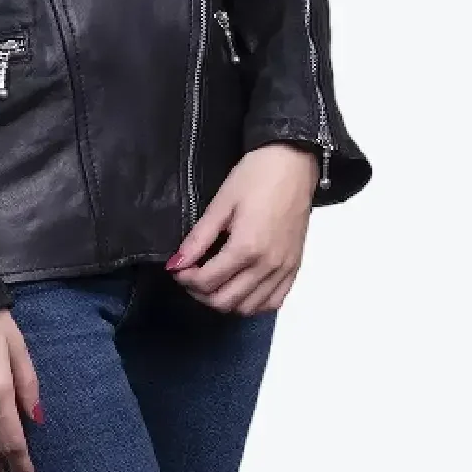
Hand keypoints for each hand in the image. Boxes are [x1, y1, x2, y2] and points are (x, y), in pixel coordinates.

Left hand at [166, 142, 318, 314]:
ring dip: (224, 301)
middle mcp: (268, 265)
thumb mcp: (221, 203)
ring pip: (249, 307)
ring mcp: (284, 269)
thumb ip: (199, 237)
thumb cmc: (256, 176)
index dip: (185, 279)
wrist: (293, 163)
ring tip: (211, 281)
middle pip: (226, 301)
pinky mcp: (295, 267)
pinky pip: (273, 302)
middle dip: (200, 293)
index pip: (208, 281)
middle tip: (189, 275)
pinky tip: (239, 288)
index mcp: (247, 248)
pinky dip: (252, 303)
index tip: (176, 268)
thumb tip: (176, 262)